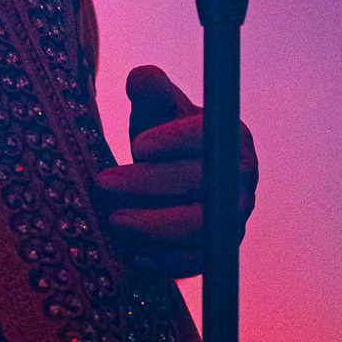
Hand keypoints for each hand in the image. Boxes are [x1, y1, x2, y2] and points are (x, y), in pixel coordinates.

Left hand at [93, 64, 257, 279]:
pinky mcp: (220, 247)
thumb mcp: (155, 109)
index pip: (205, 136)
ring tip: (113, 220)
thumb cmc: (161, 138)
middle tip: (102, 183)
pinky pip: (200, 261)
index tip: (136, 146)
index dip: (174, 140)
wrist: (172, 180)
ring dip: (154, 224)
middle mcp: (240, 176)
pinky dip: (169, 262)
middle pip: (197, 181)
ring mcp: (234, 214)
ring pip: (199, 225)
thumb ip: (150, 89)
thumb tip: (141, 79)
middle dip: (146, 184)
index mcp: (229, 135)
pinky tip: (136, 258)